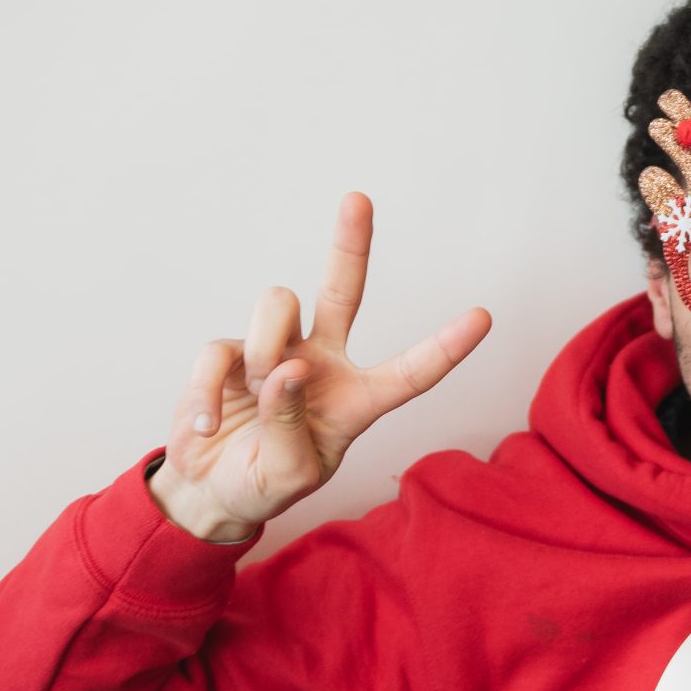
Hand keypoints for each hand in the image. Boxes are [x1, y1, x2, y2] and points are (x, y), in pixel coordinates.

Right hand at [147, 193, 491, 540]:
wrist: (209, 493)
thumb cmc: (264, 484)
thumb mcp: (290, 474)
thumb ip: (291, 427)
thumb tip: (288, 368)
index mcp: (355, 400)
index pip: (409, 373)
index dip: (445, 348)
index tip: (484, 318)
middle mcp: (321, 364)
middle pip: (342, 291)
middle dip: (350, 244)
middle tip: (358, 198)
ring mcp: (273, 353)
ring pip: (277, 304)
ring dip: (261, 349)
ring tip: (253, 397)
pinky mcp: (226, 354)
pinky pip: (217, 350)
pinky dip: (208, 393)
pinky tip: (207, 426)